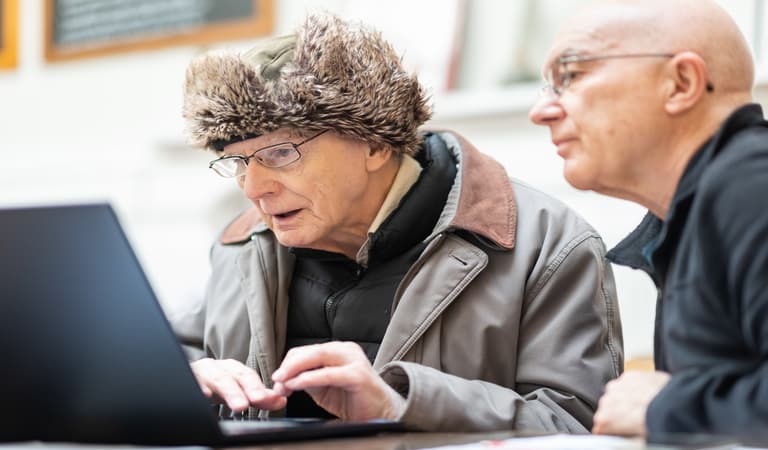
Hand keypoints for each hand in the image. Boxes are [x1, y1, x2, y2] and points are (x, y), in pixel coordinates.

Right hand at [190, 358, 286, 411]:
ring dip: (230, 391)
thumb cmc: (213, 385)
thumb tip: (281, 401)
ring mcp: (200, 373)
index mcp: (231, 369)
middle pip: (234, 376)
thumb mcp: (236, 390)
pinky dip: (198, 388)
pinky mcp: (186, 379)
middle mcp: (217, 368)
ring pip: (216, 378)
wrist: (186, 379)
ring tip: (240, 405)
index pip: (250, 377)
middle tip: (258, 399)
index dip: (262, 388)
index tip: (275, 399)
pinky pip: (191, 382)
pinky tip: (204, 396)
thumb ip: (258, 396)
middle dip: (248, 388)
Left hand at [271, 342, 405, 420]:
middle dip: (289, 365)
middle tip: (276, 378)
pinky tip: (297, 385)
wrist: (382, 413)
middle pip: (310, 351)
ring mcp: (353, 360)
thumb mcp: (324, 388)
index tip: (277, 377)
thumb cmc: (354, 400)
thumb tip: (283, 381)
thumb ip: (307, 380)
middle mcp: (346, 350)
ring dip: (296, 370)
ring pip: (318, 357)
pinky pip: (327, 374)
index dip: (288, 363)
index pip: (307, 350)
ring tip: (283, 383)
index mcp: (338, 350)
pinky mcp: (357, 375)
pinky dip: (308, 379)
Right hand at [593, 370, 670, 435]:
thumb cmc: (657, 423)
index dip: (612, 428)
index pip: (601, 425)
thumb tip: (620, 437)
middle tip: (635, 418)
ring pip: (616, 394)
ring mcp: (617, 386)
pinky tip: (646, 395)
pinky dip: (634, 388)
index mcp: (605, 418)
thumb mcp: (636, 439)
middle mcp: (607, 400)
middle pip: (607, 408)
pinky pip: (627, 383)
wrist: (675, 405)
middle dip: (618, 412)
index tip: (621, 429)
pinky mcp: (629, 375)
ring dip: (625, 398)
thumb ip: (621, 434)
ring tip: (642, 406)